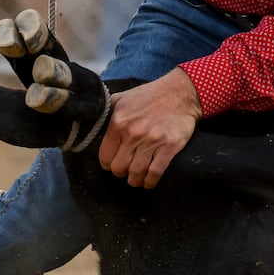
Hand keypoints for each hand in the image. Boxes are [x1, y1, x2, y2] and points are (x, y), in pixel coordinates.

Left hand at [98, 69, 202, 189]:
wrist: (181, 93)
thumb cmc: (151, 95)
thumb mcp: (122, 98)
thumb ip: (107, 112)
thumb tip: (92, 121)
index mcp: (119, 122)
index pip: (105, 156)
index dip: (107, 163)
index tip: (112, 163)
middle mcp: (133, 133)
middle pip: (119, 168)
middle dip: (121, 172)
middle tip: (126, 170)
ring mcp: (152, 141)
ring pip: (136, 173)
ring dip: (135, 179)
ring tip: (136, 178)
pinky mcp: (169, 147)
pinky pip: (155, 172)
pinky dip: (150, 181)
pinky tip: (149, 181)